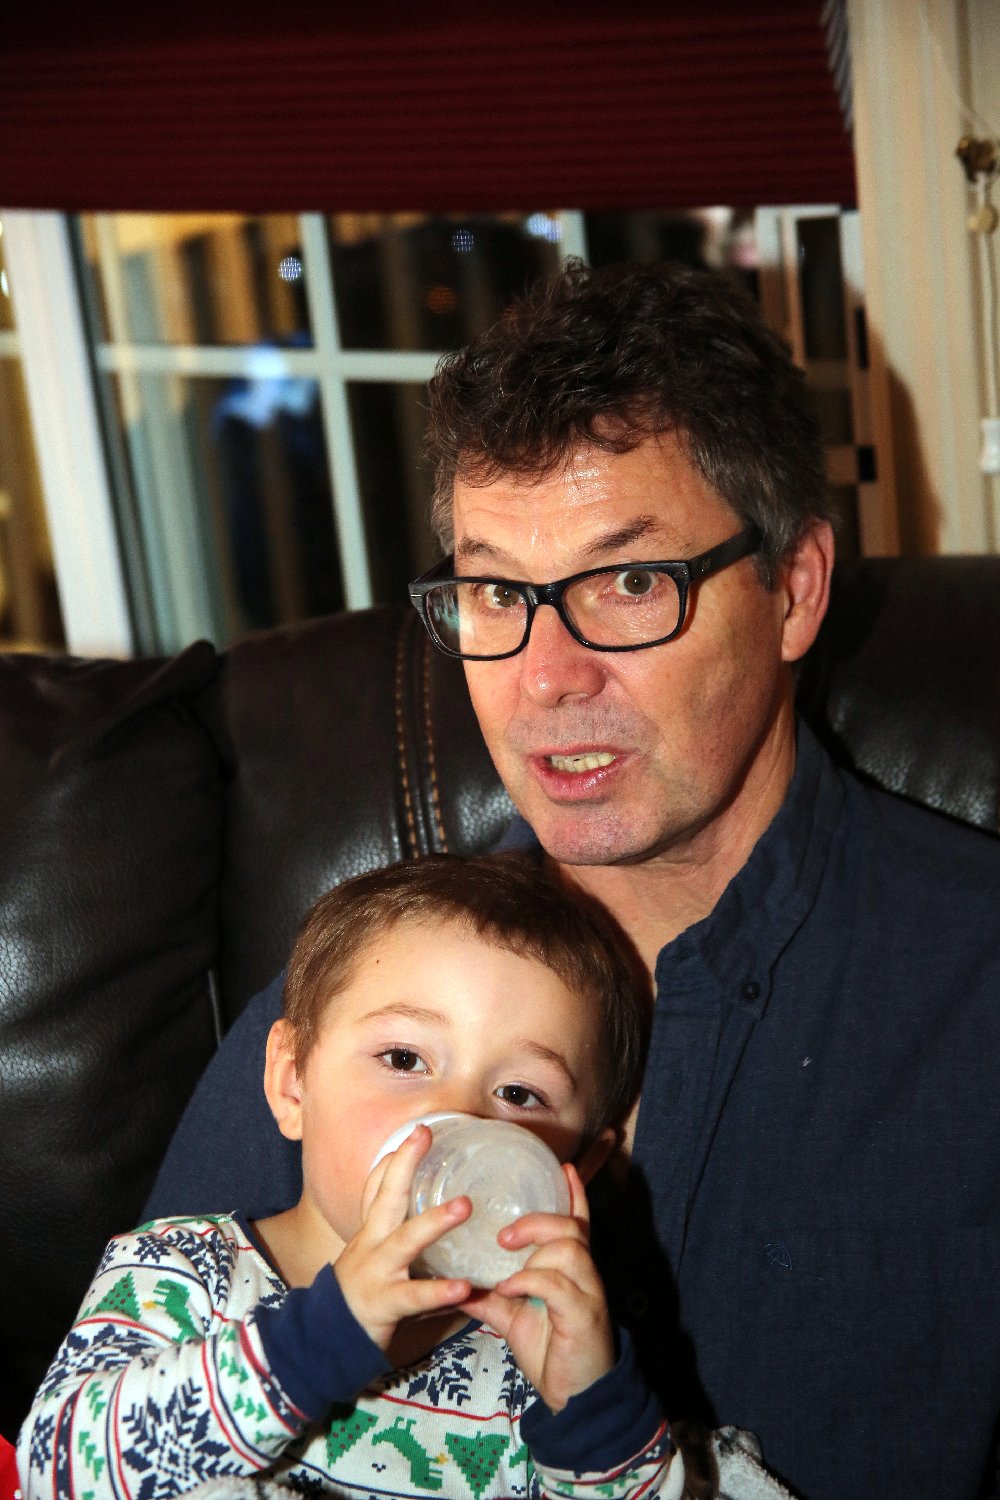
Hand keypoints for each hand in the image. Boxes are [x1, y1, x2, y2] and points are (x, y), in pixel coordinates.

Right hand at [334, 1124, 472, 1351]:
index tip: (419, 1130)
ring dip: (434, 1222)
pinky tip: (463, 1287)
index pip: (378, 1186)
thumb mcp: (377, 1256)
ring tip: (464, 1205)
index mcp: (371, 1231)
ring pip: (404, 1241)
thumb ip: (408, 1236)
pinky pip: (414, 1297)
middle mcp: (371, 1243)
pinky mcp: (384, 1303)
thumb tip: (446, 1209)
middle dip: (404, 1165)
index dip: (396, 1158)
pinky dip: (439, 1291)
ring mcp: (376, 1271)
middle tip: (425, 1135)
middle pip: (385, 1197)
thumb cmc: (364, 1292)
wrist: (325, 1339)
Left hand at [460, 1164, 613, 1411]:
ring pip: (569, 1248)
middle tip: (504, 1233)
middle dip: (537, 1220)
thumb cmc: (549, 1349)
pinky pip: (558, 1285)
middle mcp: (584, 1273)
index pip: (578, 1221)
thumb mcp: (513, 1317)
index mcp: (570, 1268)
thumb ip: (489, 1295)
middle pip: (571, 1227)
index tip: (565, 1167)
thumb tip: (452, 1281)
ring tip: (504, 1251)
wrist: (574, 1396)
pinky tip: (508, 1288)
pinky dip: (530, 1280)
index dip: (574, 1193)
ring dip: (534, 1246)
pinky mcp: (583, 1315)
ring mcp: (587, 1292)